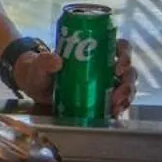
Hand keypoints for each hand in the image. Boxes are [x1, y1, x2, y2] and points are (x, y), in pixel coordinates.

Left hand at [13, 37, 136, 115]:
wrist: (33, 86)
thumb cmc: (39, 69)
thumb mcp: (39, 64)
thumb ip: (44, 61)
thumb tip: (56, 60)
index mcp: (97, 51)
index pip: (120, 47)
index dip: (125, 55)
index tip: (118, 67)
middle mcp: (105, 66)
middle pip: (128, 70)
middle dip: (128, 82)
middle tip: (117, 94)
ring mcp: (105, 83)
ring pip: (126, 87)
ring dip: (126, 97)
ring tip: (116, 107)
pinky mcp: (101, 100)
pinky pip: (117, 103)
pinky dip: (119, 109)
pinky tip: (114, 114)